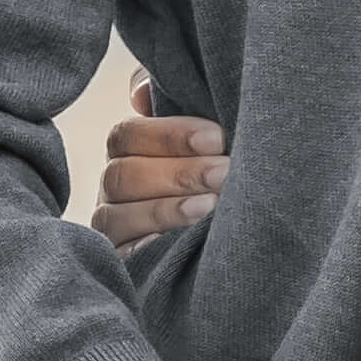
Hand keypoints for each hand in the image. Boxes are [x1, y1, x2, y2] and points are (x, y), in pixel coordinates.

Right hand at [97, 81, 228, 253]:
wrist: (246, 252)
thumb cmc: (223, 177)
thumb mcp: (209, 140)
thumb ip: (175, 100)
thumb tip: (141, 94)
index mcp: (129, 154)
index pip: (127, 135)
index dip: (168, 134)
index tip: (217, 137)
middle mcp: (114, 192)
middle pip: (122, 175)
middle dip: (178, 172)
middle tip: (225, 172)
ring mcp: (114, 230)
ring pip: (118, 215)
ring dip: (169, 209)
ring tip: (212, 207)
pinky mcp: (122, 266)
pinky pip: (125, 256)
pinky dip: (153, 246)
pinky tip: (186, 242)